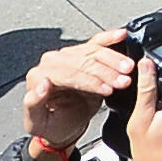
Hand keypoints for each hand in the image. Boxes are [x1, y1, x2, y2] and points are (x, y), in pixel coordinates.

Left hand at [20, 33, 139, 156]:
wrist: (61, 125)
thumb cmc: (50, 124)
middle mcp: (52, 62)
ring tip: (128, 70)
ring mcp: (67, 56)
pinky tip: (121, 35)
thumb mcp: (37, 122)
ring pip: (93, 51)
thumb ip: (34, 103)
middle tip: (123, 81)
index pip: (68, 74)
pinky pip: (96, 43)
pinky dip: (109, 38)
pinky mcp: (81, 55)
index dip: (90, 82)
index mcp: (38, 75)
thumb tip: (43, 84)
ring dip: (113, 60)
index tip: (108, 90)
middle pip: (83, 61)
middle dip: (106, 71)